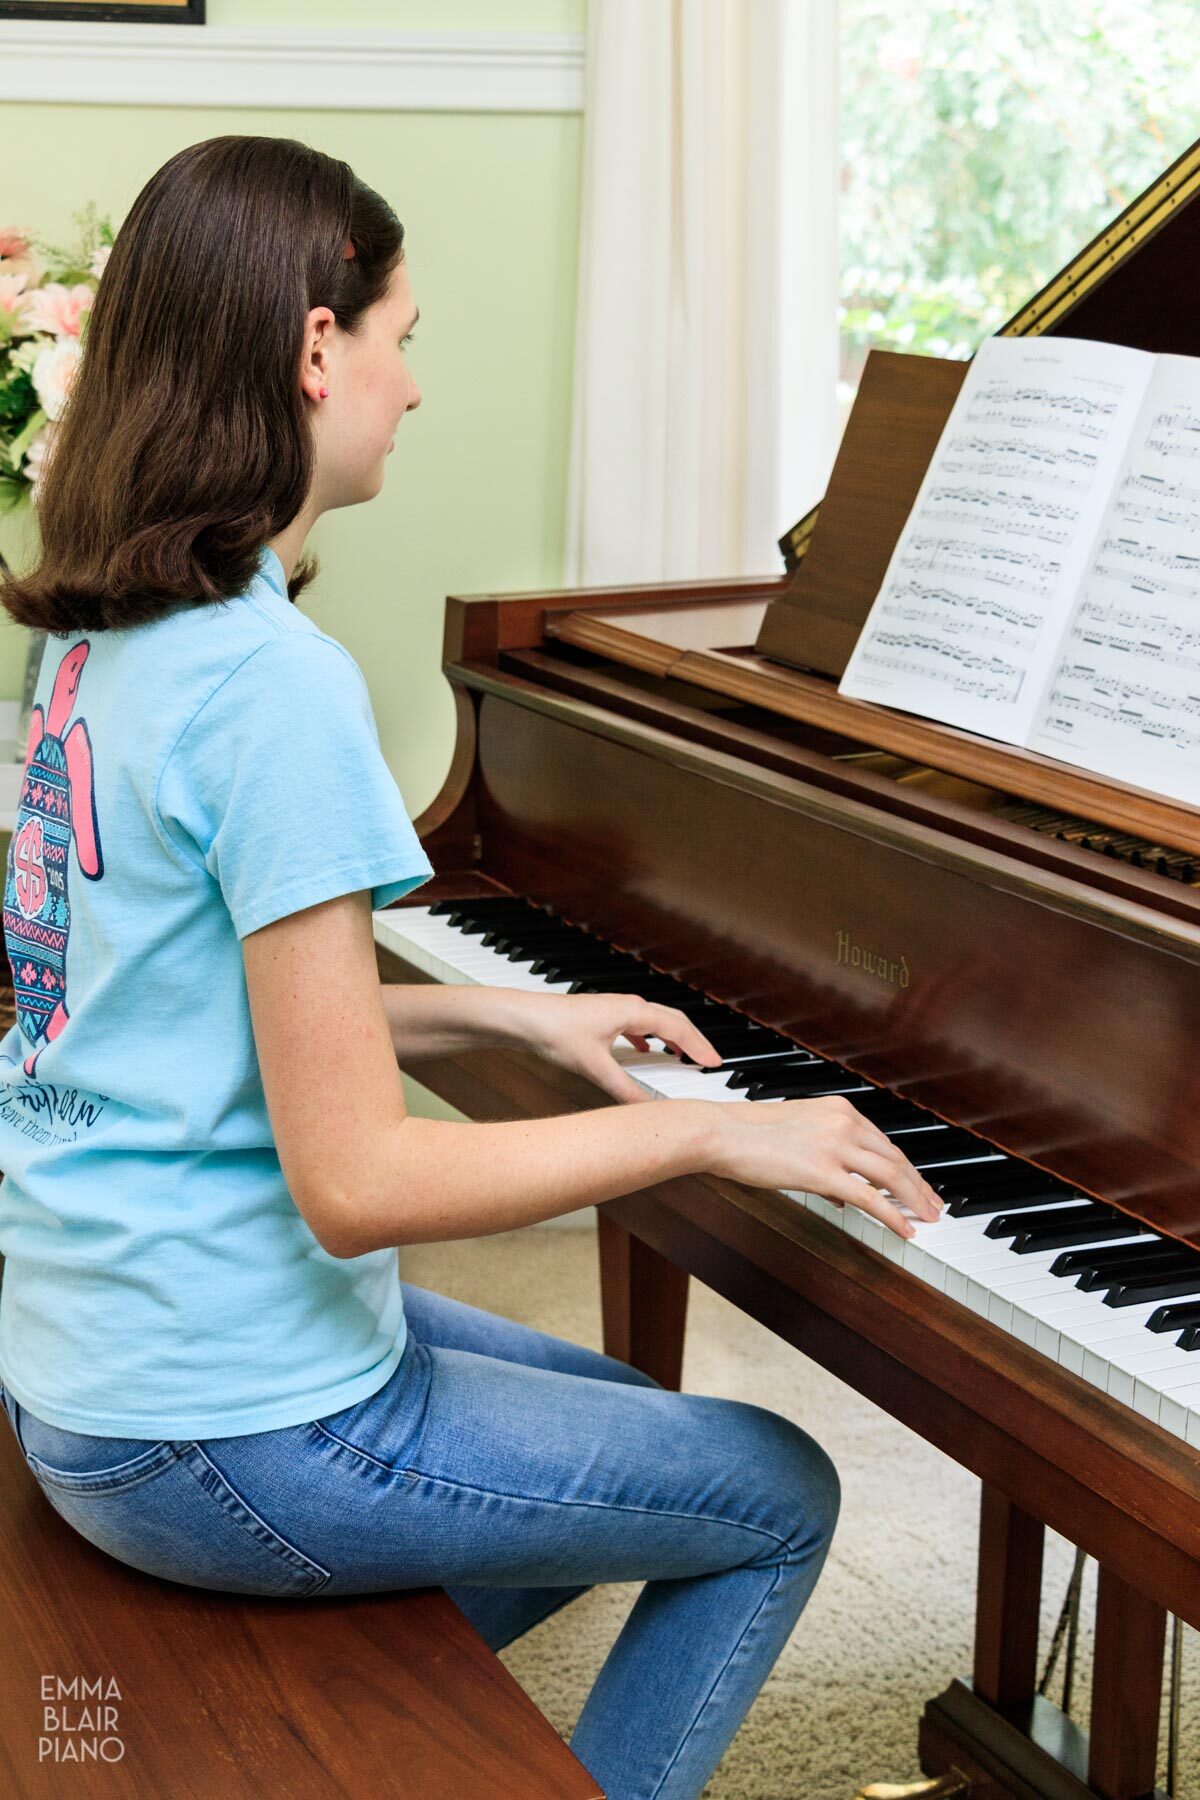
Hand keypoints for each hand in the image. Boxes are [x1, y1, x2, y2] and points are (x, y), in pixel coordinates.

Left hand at [522, 992, 721, 1102]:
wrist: (525, 1018)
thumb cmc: (556, 1031)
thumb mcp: (594, 1066)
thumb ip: (623, 1090)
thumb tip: (647, 1110)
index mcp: (633, 1012)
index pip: (678, 1029)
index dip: (699, 1047)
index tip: (715, 1063)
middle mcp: (628, 1006)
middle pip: (672, 1020)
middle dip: (693, 1040)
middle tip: (709, 1060)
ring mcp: (616, 1009)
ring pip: (655, 1021)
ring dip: (673, 1037)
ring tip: (684, 1056)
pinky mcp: (603, 1016)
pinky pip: (637, 1025)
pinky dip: (650, 1038)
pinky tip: (644, 1051)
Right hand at [707, 1094, 943, 1238]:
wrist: (724, 1133)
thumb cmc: (750, 1135)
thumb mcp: (798, 1135)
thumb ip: (826, 1159)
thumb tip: (844, 1194)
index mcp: (840, 1110)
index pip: (885, 1143)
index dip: (906, 1169)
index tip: (918, 1186)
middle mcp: (845, 1122)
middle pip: (896, 1158)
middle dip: (919, 1186)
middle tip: (934, 1206)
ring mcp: (836, 1146)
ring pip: (892, 1177)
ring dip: (915, 1200)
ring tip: (928, 1219)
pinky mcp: (824, 1171)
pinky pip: (871, 1198)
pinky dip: (894, 1216)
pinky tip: (905, 1229)